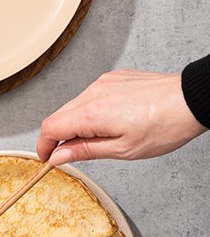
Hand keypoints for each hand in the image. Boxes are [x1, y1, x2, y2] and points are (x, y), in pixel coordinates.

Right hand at [37, 70, 206, 165]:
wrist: (192, 100)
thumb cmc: (164, 126)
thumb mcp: (122, 150)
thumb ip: (84, 151)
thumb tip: (59, 156)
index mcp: (91, 113)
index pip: (50, 128)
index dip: (44, 146)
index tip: (47, 158)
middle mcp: (92, 93)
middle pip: (58, 116)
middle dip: (59, 137)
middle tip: (72, 154)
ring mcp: (103, 83)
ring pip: (74, 106)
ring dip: (76, 124)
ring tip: (99, 138)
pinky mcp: (113, 78)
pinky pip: (90, 96)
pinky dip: (90, 111)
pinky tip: (110, 121)